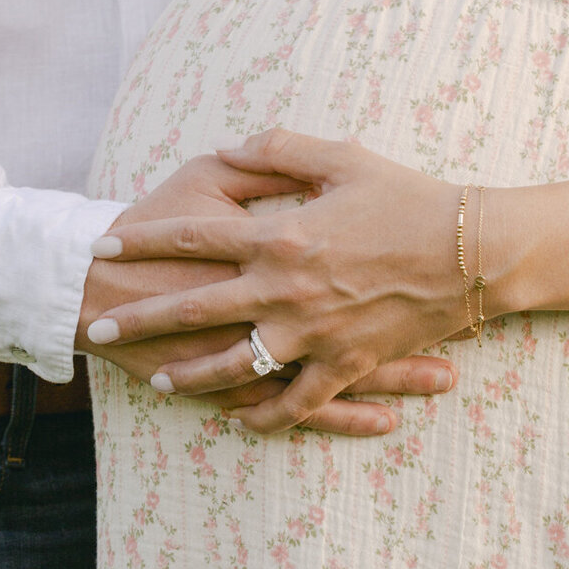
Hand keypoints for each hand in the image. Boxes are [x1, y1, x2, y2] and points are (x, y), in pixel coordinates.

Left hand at [86, 132, 472, 432]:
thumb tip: (229, 146)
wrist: (472, 251)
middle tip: (97, 328)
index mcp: (282, 233)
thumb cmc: (407, 197)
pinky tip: (238, 421)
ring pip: (234, 366)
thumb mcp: (342, 158)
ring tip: (155, 380)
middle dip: (141, 319)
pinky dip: (265, 415)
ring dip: (190, 375)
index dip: (143, 240)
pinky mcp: (345, 364)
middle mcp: (287, 288)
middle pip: (196, 306)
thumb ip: (278, 150)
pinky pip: (296, 402)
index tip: (101, 246)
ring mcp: (314, 333)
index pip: (193, 236)